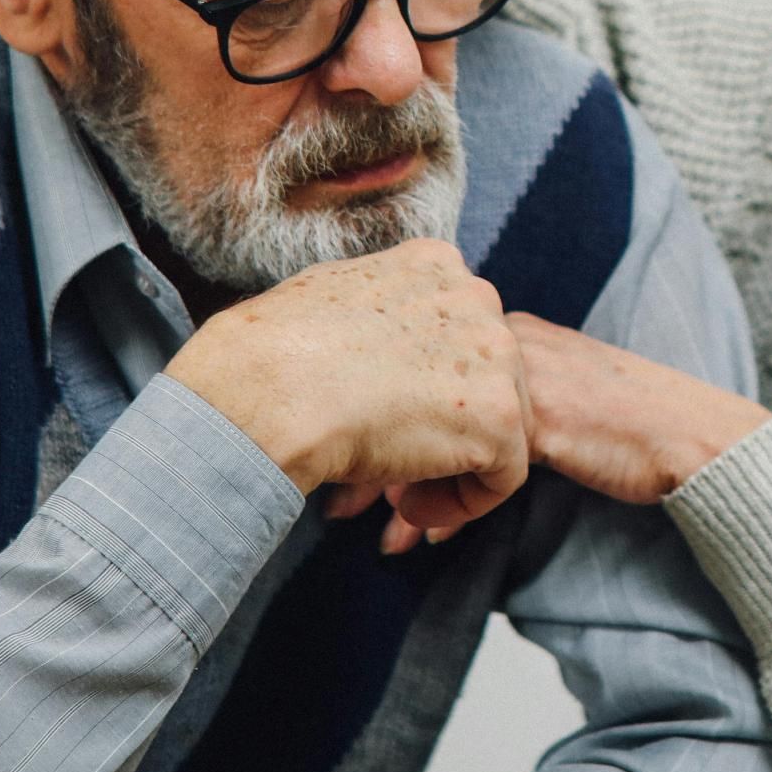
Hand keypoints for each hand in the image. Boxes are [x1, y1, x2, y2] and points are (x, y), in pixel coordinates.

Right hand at [164, 238, 529, 527]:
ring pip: (500, 427)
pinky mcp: (500, 417)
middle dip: (445, 428)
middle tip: (395, 465)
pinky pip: (503, 476)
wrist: (268, 393)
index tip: (387, 419)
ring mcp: (496, 353)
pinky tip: (408, 508)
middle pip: (486, 380)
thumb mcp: (329, 298)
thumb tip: (379, 338)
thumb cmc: (271, 355)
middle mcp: (476, 295)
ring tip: (396, 495)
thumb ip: (377, 311)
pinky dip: (461, 504)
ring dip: (451, 468)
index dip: (426, 389)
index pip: (456, 336)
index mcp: (434, 263)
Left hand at [380, 313, 769, 551]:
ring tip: (386, 538)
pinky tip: (430, 537)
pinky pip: (469, 465)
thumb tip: (430, 469)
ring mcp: (520, 379)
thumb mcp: (546, 410)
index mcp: (500, 332)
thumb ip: (491, 419)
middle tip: (343, 510)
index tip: (352, 469)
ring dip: (399, 489)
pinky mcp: (539, 419)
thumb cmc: (626, 429)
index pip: (412, 367)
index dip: (376, 419)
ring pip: (429, 430)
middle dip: (369, 457)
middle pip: (406, 394)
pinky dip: (443, 505)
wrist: (695, 438)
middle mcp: (503, 344)